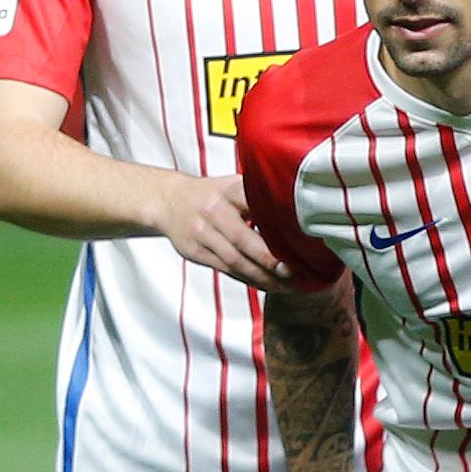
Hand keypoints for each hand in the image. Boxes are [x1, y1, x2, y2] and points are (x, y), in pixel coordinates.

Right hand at [157, 171, 290, 289]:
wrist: (168, 200)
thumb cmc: (213, 194)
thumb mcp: (234, 186)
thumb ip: (260, 198)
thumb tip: (302, 218)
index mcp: (229, 190)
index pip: (256, 206)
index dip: (278, 226)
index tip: (300, 240)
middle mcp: (213, 210)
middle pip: (244, 240)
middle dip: (271, 261)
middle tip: (294, 273)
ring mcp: (201, 232)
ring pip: (234, 261)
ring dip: (262, 277)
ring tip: (285, 285)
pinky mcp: (193, 251)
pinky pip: (224, 270)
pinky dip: (247, 279)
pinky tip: (265, 284)